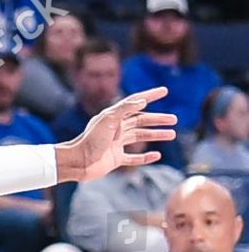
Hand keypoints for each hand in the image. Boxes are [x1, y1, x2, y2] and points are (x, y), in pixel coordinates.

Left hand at [57, 87, 177, 182]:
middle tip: (174, 119)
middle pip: (140, 121)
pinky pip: (134, 158)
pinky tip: (157, 155)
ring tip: (172, 134)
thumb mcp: (107, 121)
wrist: (77, 161)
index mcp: (113, 117)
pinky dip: (146, 157)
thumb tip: (142, 100)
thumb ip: (124, 109)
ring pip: (140, 137)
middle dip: (157, 119)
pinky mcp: (115, 159)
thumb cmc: (90, 140)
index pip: (135, 103)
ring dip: (156, 135)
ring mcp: (116, 144)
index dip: (150, 95)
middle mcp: (115, 129)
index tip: (164, 90)